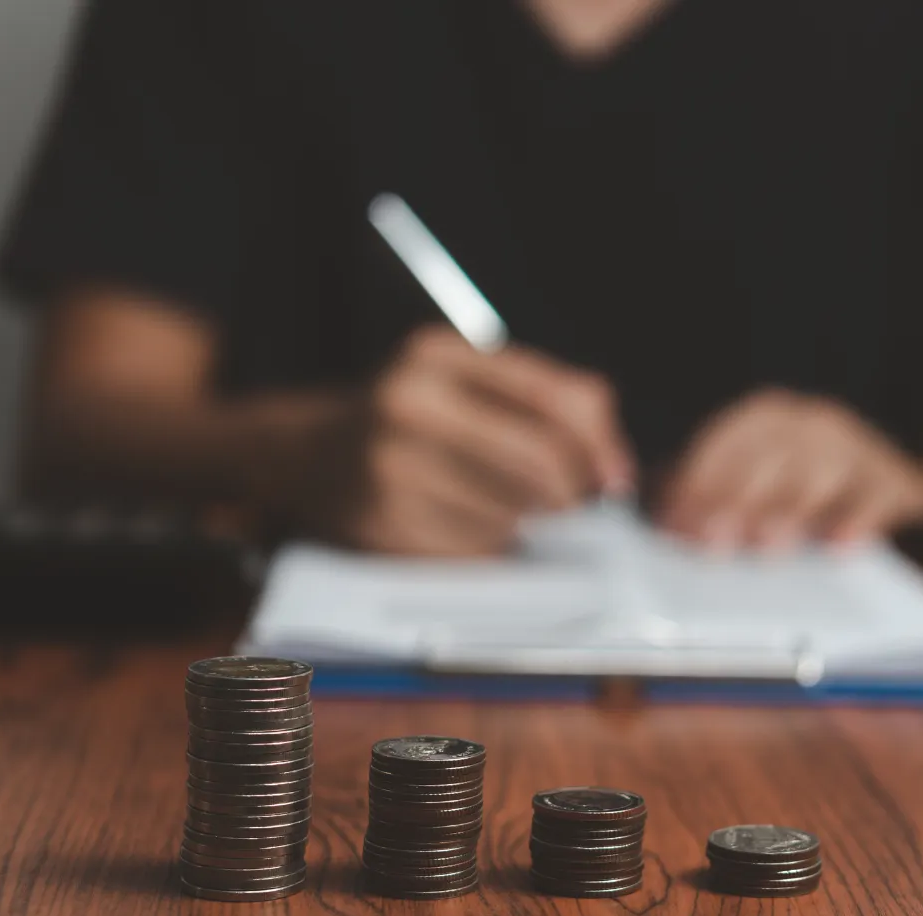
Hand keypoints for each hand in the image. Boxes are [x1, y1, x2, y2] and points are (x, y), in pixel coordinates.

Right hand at [337, 325, 633, 556]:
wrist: (305, 455)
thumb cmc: (410, 421)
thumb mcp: (465, 383)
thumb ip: (545, 402)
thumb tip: (612, 468)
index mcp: (439, 355)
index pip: (554, 399)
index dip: (600, 445)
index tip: (617, 478)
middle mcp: (409, 403)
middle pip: (540, 465)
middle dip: (570, 495)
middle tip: (573, 509)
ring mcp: (389, 466)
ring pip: (512, 516)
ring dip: (526, 527)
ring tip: (504, 512)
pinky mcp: (381, 524)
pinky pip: (474, 552)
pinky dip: (490, 551)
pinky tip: (471, 532)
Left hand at [658, 388, 922, 549]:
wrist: (895, 481)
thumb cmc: (805, 484)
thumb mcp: (758, 477)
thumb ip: (710, 491)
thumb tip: (664, 521)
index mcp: (766, 417)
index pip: (724, 443)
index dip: (698, 483)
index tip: (679, 523)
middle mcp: (809, 422)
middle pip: (767, 458)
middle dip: (736, 500)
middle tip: (713, 541)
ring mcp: (853, 446)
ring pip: (817, 474)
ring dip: (790, 510)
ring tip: (767, 545)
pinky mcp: (890, 477)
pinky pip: (873, 496)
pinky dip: (856, 520)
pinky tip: (837, 547)